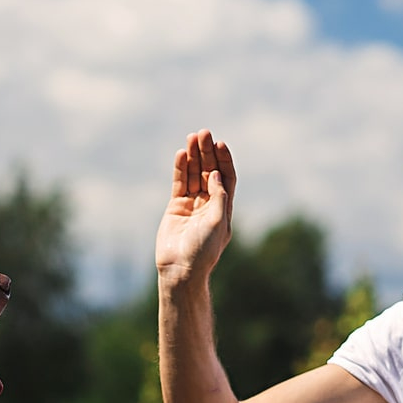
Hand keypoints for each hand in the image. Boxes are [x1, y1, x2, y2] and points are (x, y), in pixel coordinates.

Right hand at [156, 129, 233, 282]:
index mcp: (224, 209)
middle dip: (207, 153)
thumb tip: (216, 174)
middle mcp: (209, 204)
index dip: (224, 160)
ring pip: (194, 175)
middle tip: (203, 133)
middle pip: (210, 172)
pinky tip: (181, 154)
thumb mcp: (218, 223)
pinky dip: (181, 169)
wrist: (180, 269)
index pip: (227, 178)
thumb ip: (219, 197)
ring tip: (191, 138)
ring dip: (194, 156)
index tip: (220, 143)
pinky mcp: (176, 208)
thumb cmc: (203, 251)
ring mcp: (192, 205)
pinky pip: (180, 184)